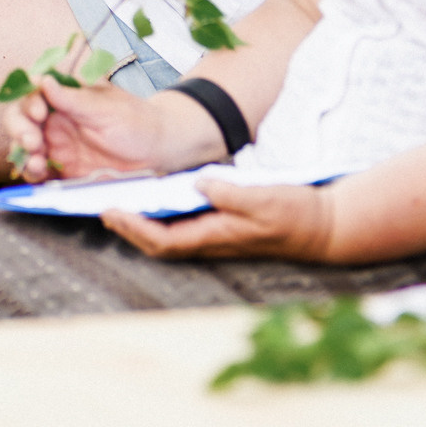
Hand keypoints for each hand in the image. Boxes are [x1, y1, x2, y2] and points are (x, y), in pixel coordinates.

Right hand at [4, 78, 179, 182]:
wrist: (158, 151)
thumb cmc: (136, 121)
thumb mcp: (105, 107)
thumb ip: (72, 98)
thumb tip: (42, 79)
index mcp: (64, 100)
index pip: (33, 97)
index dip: (28, 104)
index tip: (38, 113)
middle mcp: (56, 122)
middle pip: (21, 122)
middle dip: (20, 130)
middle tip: (32, 142)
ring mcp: (58, 147)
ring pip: (26, 150)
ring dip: (24, 156)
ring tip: (36, 164)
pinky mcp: (64, 171)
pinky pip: (41, 174)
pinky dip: (34, 176)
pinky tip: (40, 176)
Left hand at [103, 179, 336, 261]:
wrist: (321, 227)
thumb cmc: (294, 214)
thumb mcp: (263, 197)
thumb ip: (229, 192)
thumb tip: (197, 183)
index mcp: (215, 236)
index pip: (162, 241)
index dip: (133, 229)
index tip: (111, 211)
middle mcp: (211, 241)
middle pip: (158, 243)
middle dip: (128, 228)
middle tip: (104, 207)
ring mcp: (216, 236)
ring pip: (168, 236)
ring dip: (142, 223)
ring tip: (121, 203)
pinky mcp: (222, 228)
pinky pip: (183, 226)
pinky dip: (163, 216)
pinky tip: (156, 199)